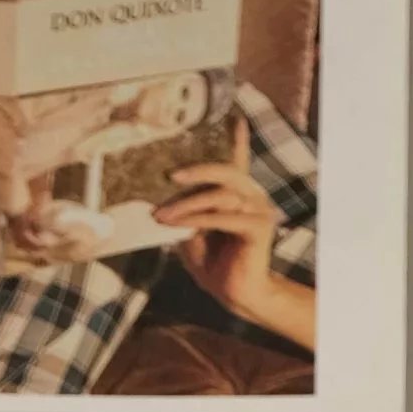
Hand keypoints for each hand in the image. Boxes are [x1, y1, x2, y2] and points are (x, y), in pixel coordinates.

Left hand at [154, 122, 314, 348]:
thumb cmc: (214, 264)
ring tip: (161, 215)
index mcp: (237, 195)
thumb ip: (181, 214)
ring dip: (187, 204)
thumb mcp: (190, 235)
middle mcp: (252, 197)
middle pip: (228, 171)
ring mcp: (258, 211)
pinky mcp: (258, 228)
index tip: (234, 117)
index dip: (237, 139)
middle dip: (198, 169)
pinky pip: (224, 217)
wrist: (237, 294)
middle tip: (171, 176)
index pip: (238, 161)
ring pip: (222, 194)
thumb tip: (154, 201)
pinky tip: (178, 225)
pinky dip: (198, 219)